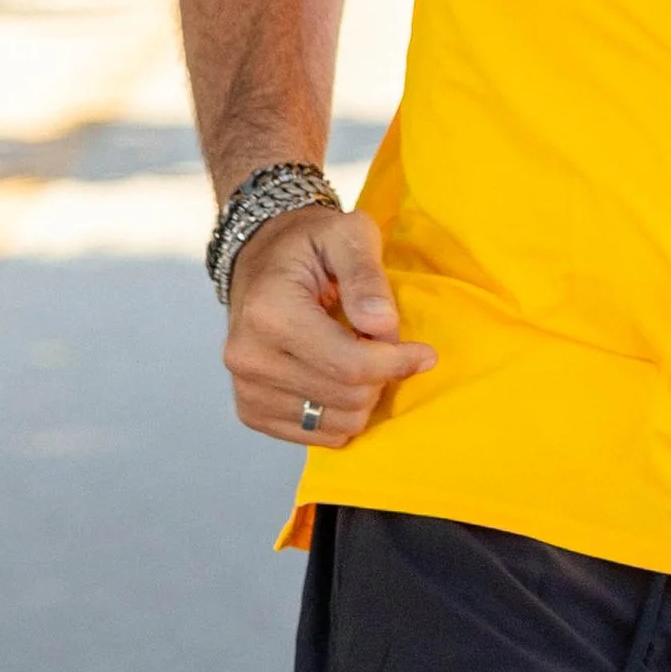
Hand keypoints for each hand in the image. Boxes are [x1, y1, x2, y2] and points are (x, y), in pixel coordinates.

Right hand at [222, 204, 435, 449]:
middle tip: (381, 345)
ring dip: (363, 397)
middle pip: (348, 399)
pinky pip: (316, 436)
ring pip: (337, 424)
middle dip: (381, 376)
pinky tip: (336, 378)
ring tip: (357, 357)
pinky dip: (339, 414)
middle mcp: (248, 357)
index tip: (424, 353)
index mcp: (270, 313)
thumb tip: (383, 325)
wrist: (260, 257)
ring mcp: (246, 389)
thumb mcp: (347, 235)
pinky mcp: (251, 411)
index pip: (350, 365)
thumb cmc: (308, 244)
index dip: (397, 363)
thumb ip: (367, 275)